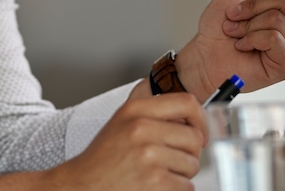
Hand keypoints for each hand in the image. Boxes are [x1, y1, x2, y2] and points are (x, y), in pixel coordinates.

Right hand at [47, 90, 206, 190]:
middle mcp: (141, 128)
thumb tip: (192, 117)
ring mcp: (149, 155)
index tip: (199, 132)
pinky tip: (157, 186)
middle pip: (194, 137)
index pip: (186, 102)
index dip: (200, 119)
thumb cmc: (105, 157)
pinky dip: (177, 189)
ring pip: (192, 164)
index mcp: (135, 109)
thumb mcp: (123, 122)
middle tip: (174, 160)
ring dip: (182, 174)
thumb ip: (153, 114)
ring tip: (159, 173)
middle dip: (190, 153)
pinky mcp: (155, 181)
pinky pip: (186, 186)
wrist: (83, 185)